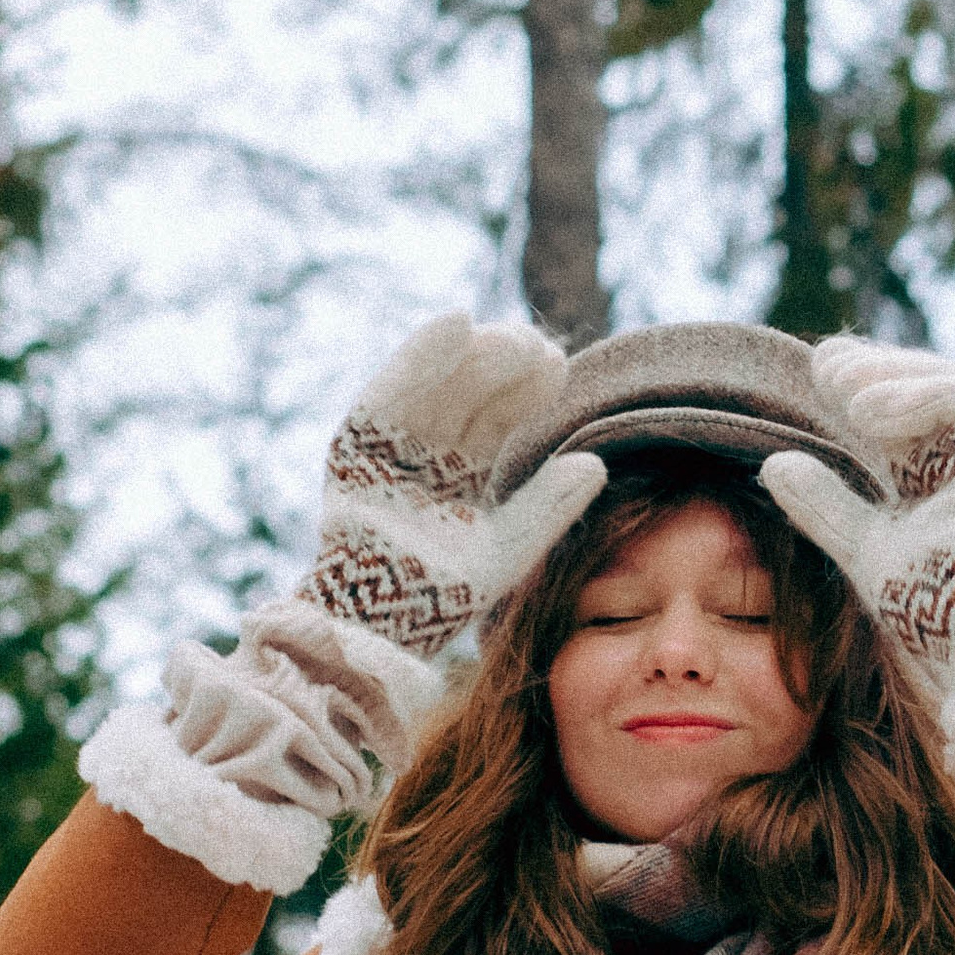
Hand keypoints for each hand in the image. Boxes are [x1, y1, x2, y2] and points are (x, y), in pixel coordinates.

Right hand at [308, 312, 605, 656]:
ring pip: (434, 382)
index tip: (558, 365)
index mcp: (464, 469)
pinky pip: (388, 391)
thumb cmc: (440, 597)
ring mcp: (391, 446)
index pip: (500, 415)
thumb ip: (547, 507)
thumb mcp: (507, 551)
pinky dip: (417, 357)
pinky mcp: (356, 446)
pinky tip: (454, 324)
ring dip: (469, 353)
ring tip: (506, 337)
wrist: (378, 630)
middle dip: (503, 362)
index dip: (527, 387)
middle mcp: (428, 451)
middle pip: (469, 390)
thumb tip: (597, 464)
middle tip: (538, 346)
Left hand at [758, 336, 954, 689]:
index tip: (821, 368)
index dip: (866, 376)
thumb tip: (773, 463)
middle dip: (880, 366)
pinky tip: (870, 411)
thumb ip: (823, 505)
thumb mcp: (859, 547)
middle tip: (827, 367)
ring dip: (899, 375)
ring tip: (845, 387)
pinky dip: (921, 395)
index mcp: (931, 473)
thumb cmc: (925, 608)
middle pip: (930, 384)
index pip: (901, 405)